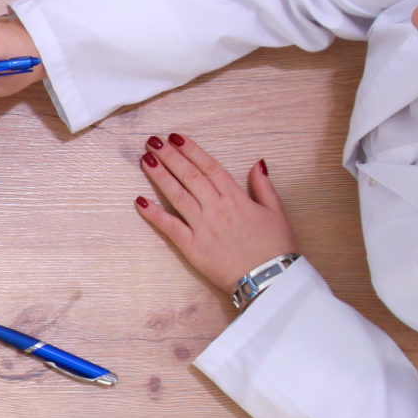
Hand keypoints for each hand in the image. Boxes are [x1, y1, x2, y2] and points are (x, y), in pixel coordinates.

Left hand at [135, 133, 296, 294]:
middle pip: (190, 176)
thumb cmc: (275, 248)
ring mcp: (203, 227)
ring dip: (160, 176)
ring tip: (145, 159)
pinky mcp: (193, 247)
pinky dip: (155, 214)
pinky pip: (170, 227)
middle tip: (153, 141)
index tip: (175, 137)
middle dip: (170, 156)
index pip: (210, 167)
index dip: (191, 150)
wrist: (271, 280)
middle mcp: (217, 208)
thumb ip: (264, 187)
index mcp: (236, 198)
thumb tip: (257, 163)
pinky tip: (140, 201)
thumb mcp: (276, 213)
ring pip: (178, 195)